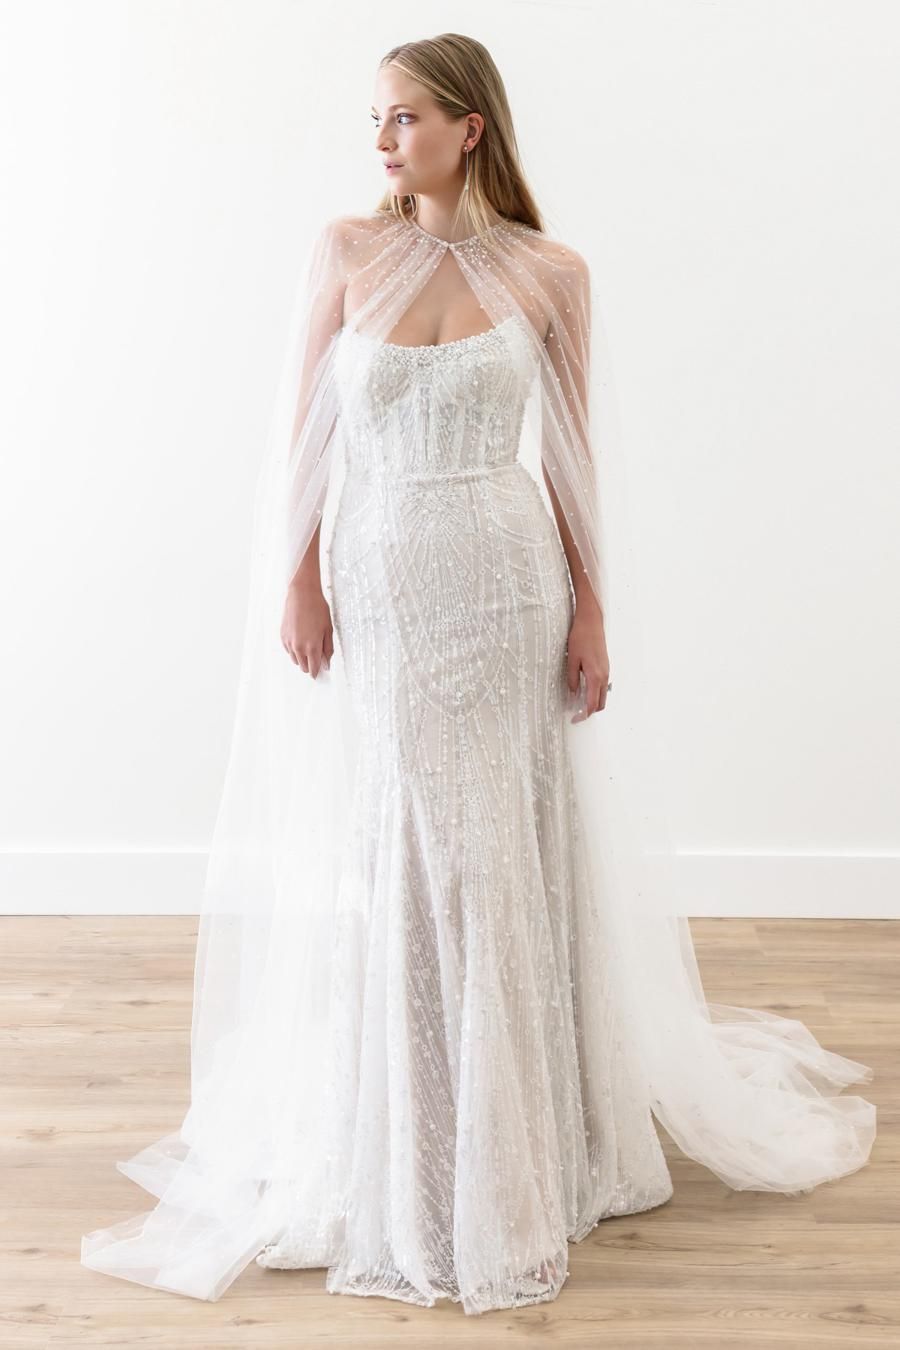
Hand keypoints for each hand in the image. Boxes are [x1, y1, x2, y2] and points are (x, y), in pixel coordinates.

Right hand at [280, 580, 333, 677]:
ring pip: (295, 660)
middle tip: (317, 656)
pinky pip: (289, 651)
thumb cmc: (317, 609)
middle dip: (311, 665)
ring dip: (302, 658)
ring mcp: (289, 642)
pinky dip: (294, 650)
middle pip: (304, 667)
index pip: (314, 668)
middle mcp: (299, 647)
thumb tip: (327, 664)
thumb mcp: (328, 629)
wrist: (302, 595)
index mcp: (312, 646)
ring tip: (309, 646)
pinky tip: (301, 639)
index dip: (318, 672)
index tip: (321, 672)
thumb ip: (328, 649)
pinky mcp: (283, 636)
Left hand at [565, 596, 609, 720]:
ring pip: (603, 694)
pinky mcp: (605, 666)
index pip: (592, 703)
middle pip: (601, 703)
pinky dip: (595, 692)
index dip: (584, 714)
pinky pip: (602, 686)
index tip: (575, 719)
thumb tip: (573, 694)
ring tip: (578, 703)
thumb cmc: (580, 638)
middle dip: (590, 711)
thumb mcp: (572, 660)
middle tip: (576, 714)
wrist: (591, 621)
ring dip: (593, 702)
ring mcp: (606, 671)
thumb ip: (573, 679)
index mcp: (596, 676)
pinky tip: (583, 689)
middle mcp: (604, 676)